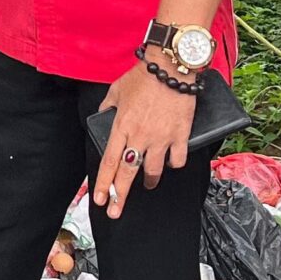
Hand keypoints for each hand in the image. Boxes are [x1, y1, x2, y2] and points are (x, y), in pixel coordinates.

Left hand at [93, 63, 195, 217]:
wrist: (172, 67)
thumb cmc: (143, 76)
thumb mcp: (117, 90)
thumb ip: (108, 106)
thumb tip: (104, 115)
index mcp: (121, 126)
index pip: (109, 161)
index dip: (103, 183)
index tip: (99, 199)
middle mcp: (140, 136)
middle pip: (127, 173)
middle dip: (120, 196)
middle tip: (115, 212)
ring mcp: (161, 138)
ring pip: (153, 171)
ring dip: (149, 181)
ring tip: (147, 184)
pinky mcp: (181, 135)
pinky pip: (177, 159)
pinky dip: (174, 163)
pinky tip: (171, 162)